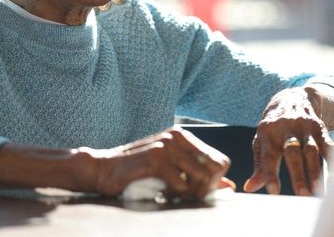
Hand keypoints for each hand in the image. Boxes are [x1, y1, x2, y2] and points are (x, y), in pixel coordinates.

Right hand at [85, 126, 231, 199]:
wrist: (102, 168)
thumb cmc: (137, 172)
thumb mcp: (171, 170)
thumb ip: (200, 176)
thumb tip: (231, 186)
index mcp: (183, 136)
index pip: (220, 161)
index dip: (214, 182)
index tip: (197, 191)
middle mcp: (177, 136)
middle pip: (215, 168)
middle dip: (206, 188)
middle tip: (188, 196)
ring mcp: (167, 145)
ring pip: (202, 177)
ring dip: (191, 194)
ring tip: (175, 196)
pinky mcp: (156, 158)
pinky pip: (182, 185)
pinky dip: (175, 195)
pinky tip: (162, 193)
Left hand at [243, 87, 333, 195]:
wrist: (290, 97)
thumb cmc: (272, 128)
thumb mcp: (261, 141)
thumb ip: (258, 165)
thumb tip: (249, 188)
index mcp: (267, 133)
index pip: (268, 155)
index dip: (270, 173)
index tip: (274, 191)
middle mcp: (285, 128)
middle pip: (292, 153)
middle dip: (298, 175)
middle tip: (302, 196)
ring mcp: (303, 126)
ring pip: (310, 150)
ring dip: (315, 171)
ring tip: (318, 192)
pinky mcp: (318, 126)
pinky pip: (327, 143)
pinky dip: (332, 158)